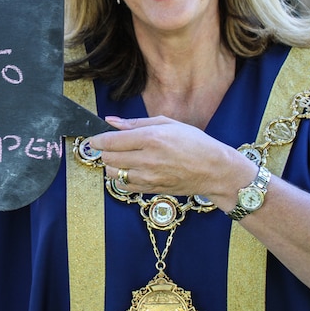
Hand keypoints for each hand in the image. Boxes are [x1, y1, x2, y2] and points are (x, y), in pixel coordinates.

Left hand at [89, 115, 253, 200]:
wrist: (215, 170)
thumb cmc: (195, 143)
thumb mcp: (168, 123)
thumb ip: (135, 123)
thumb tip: (111, 121)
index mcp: (151, 138)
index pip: (110, 141)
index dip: (97, 140)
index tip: (94, 138)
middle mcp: (147, 159)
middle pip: (108, 158)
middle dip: (105, 151)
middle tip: (113, 146)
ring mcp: (148, 177)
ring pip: (113, 173)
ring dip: (113, 165)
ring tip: (125, 158)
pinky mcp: (150, 190)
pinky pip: (124, 185)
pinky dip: (122, 177)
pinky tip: (133, 169)